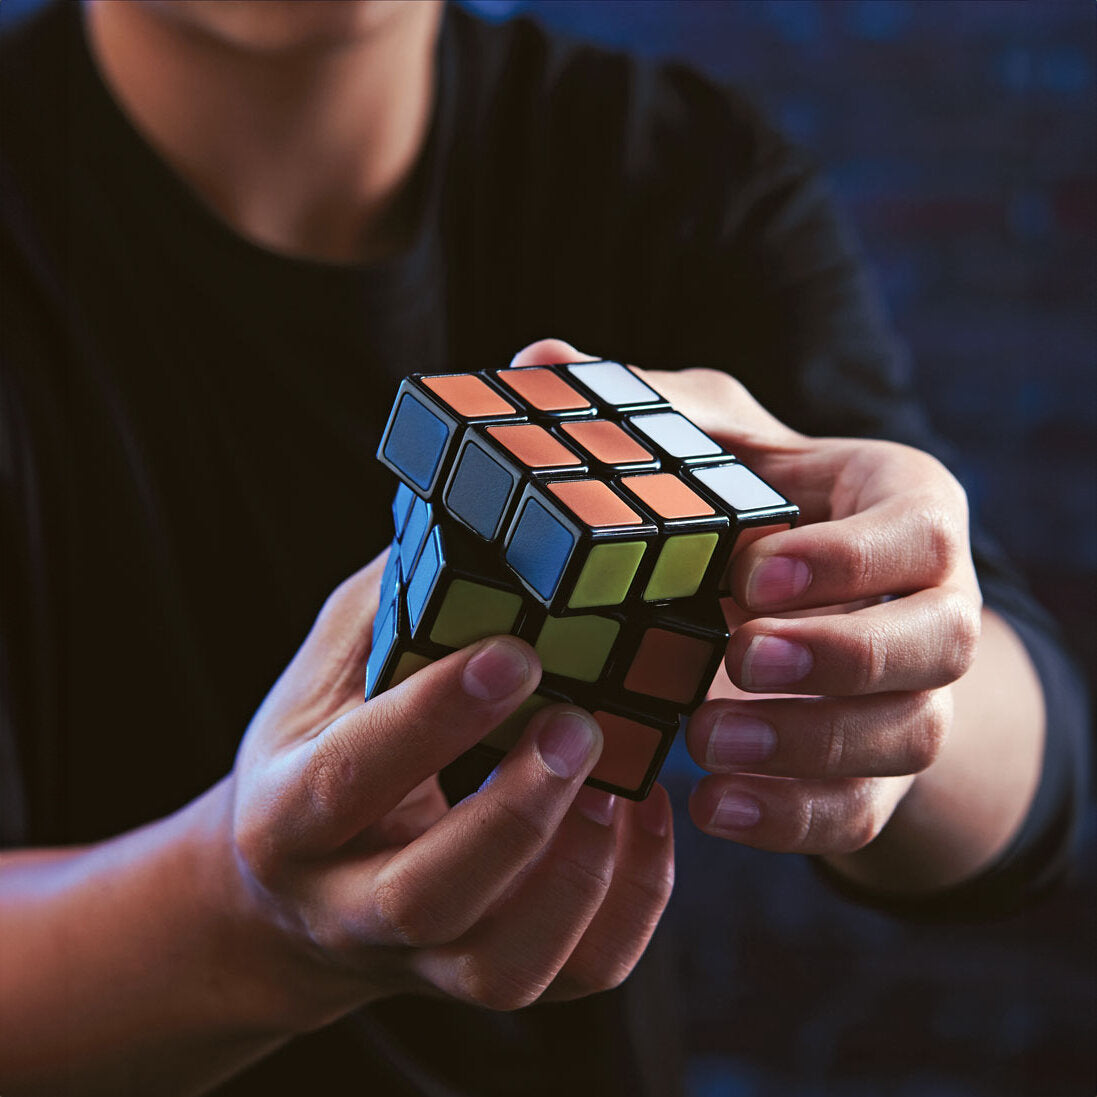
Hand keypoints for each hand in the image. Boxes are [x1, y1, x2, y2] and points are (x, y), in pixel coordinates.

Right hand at [228, 550, 673, 1026]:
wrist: (290, 891)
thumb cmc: (319, 746)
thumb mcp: (332, 665)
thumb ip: (400, 604)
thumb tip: (489, 513)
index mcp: (289, 813)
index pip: (350, 778)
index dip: (433, 719)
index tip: (515, 651)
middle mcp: (345, 902)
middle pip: (428, 896)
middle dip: (516, 814)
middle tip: (578, 727)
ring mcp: (420, 961)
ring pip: (504, 965)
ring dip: (580, 874)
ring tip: (626, 782)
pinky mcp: (482, 980)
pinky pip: (572, 975)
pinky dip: (631, 903)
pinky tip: (646, 815)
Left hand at [512, 339, 980, 860]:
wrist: (804, 608)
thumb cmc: (758, 507)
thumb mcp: (716, 448)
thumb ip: (647, 408)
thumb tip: (534, 360)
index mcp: (908, 513)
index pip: (917, 535)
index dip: (846, 560)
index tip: (753, 572)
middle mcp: (934, 608)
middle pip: (941, 642)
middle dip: (845, 657)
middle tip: (742, 657)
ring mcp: (915, 697)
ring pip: (907, 736)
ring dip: (811, 748)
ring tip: (707, 742)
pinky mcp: (878, 771)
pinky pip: (862, 810)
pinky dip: (794, 817)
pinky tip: (715, 807)